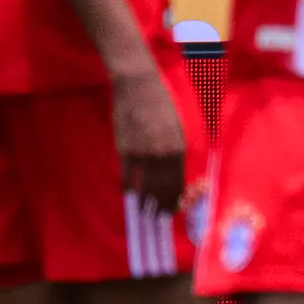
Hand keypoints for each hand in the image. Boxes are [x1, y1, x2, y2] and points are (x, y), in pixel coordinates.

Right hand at [108, 60, 190, 218]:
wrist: (138, 85)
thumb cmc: (162, 102)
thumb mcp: (178, 125)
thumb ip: (177, 148)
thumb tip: (176, 170)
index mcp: (178, 146)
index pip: (178, 181)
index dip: (176, 199)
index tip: (175, 209)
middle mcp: (161, 154)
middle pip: (162, 189)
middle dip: (162, 206)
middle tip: (160, 217)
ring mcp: (141, 153)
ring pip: (144, 186)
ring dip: (145, 203)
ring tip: (146, 213)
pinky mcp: (124, 149)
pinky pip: (126, 176)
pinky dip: (128, 188)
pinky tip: (129, 195)